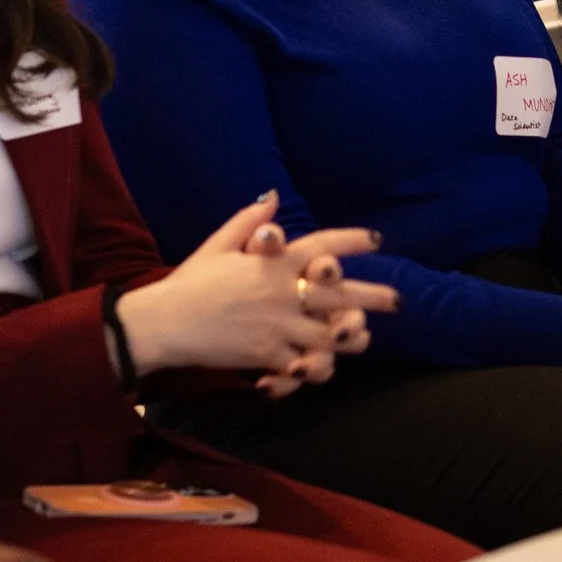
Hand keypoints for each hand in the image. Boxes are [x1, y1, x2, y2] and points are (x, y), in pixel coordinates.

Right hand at [114, 192, 397, 396]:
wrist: (163, 323)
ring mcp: (278, 325)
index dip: (352, 242)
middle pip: (339, 294)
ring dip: (349, 336)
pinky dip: (313, 366)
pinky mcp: (267, 354)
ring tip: (364, 338)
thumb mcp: (218, 244)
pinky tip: (324, 366)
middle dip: (372, 297)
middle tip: (399, 301)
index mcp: (274, 262)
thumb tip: (273, 195)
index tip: (376, 240)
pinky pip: (300, 363)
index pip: (323, 246)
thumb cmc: (189, 282)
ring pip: (328, 334)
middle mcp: (283, 292)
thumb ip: (250, 221)